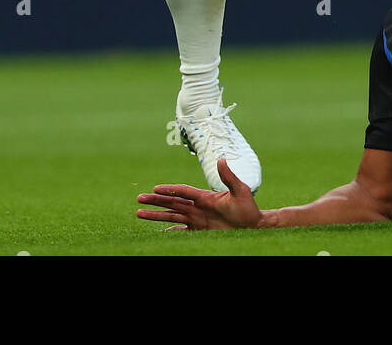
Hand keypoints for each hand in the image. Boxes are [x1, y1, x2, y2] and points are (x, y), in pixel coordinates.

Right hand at [136, 158, 261, 230]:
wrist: (253, 226)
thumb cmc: (248, 208)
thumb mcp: (240, 191)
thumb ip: (229, 177)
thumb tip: (221, 159)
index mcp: (204, 196)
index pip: (182, 192)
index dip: (169, 190)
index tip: (155, 188)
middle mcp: (197, 207)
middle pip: (171, 203)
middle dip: (155, 201)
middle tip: (139, 199)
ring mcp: (197, 219)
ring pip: (171, 216)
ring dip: (156, 215)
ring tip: (139, 214)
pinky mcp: (199, 230)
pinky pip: (180, 231)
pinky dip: (169, 231)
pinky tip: (159, 232)